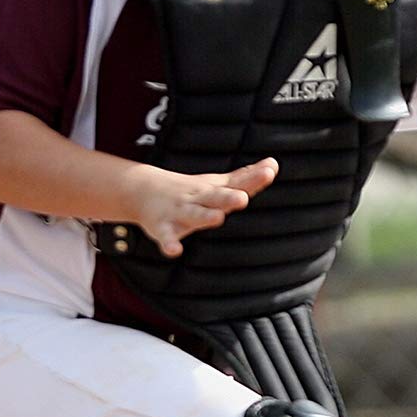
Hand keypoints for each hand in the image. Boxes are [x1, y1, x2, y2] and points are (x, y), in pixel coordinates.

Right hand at [128, 157, 278, 257]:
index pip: (237, 183)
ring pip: (194, 215)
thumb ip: (246, 177)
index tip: (269, 170)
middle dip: (229, 198)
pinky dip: (169, 244)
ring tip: (217, 218)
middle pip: (217, 197)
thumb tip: (273, 164)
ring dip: (205, 216)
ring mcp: (180, 212)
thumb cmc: (191, 190)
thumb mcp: (218, 183)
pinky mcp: (163, 228)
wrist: (143, 190)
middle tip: (242, 198)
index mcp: (215, 190)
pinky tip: (174, 251)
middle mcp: (199, 199)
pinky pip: (166, 237)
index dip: (254, 179)